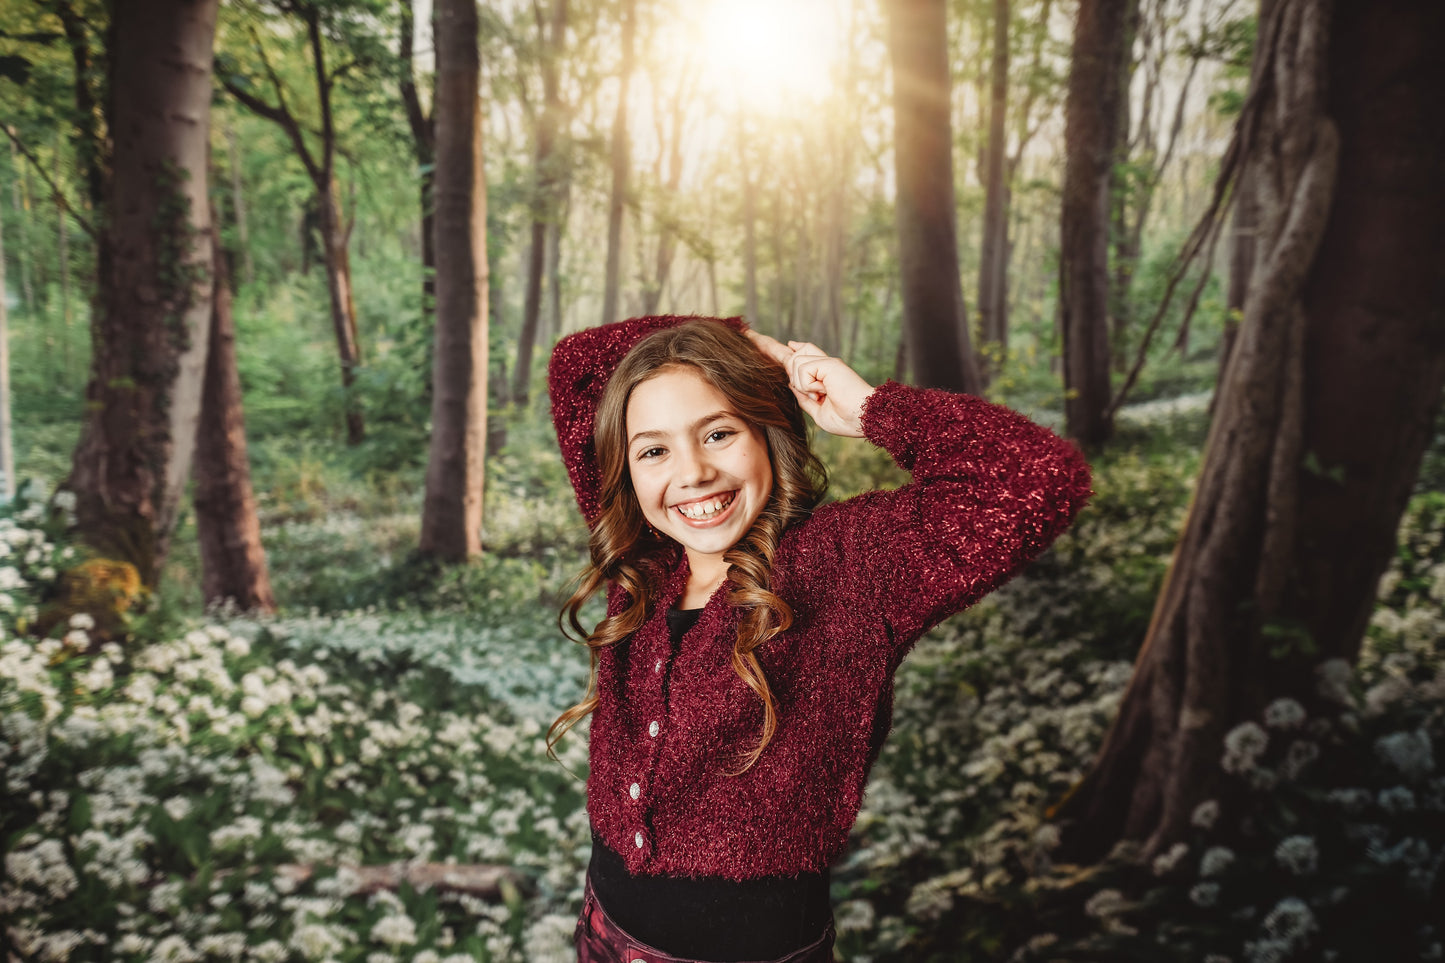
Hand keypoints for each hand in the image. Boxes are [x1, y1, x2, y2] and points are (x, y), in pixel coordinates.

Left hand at [747, 331, 873, 437]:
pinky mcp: (826, 362)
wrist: (863, 418)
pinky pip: (802, 371)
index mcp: (818, 376)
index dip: (775, 350)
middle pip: (789, 354)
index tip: (758, 340)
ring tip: (822, 395)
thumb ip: (802, 395)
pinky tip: (824, 391)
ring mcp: (824, 361)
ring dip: (804, 387)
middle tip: (747, 333)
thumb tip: (789, 382)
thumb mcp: (816, 410)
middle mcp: (820, 365)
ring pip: (793, 366)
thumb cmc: (845, 418)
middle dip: (766, 345)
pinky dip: (810, 386)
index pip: (793, 359)